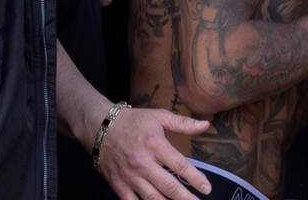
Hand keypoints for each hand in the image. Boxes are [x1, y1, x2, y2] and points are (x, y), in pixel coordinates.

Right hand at [94, 105, 212, 199]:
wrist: (100, 127)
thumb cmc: (133, 121)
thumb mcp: (159, 116)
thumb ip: (183, 123)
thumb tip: (205, 125)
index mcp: (155, 145)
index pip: (180, 165)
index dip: (195, 179)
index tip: (207, 188)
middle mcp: (143, 163)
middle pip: (169, 186)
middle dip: (186, 198)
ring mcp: (130, 176)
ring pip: (152, 198)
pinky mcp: (118, 184)